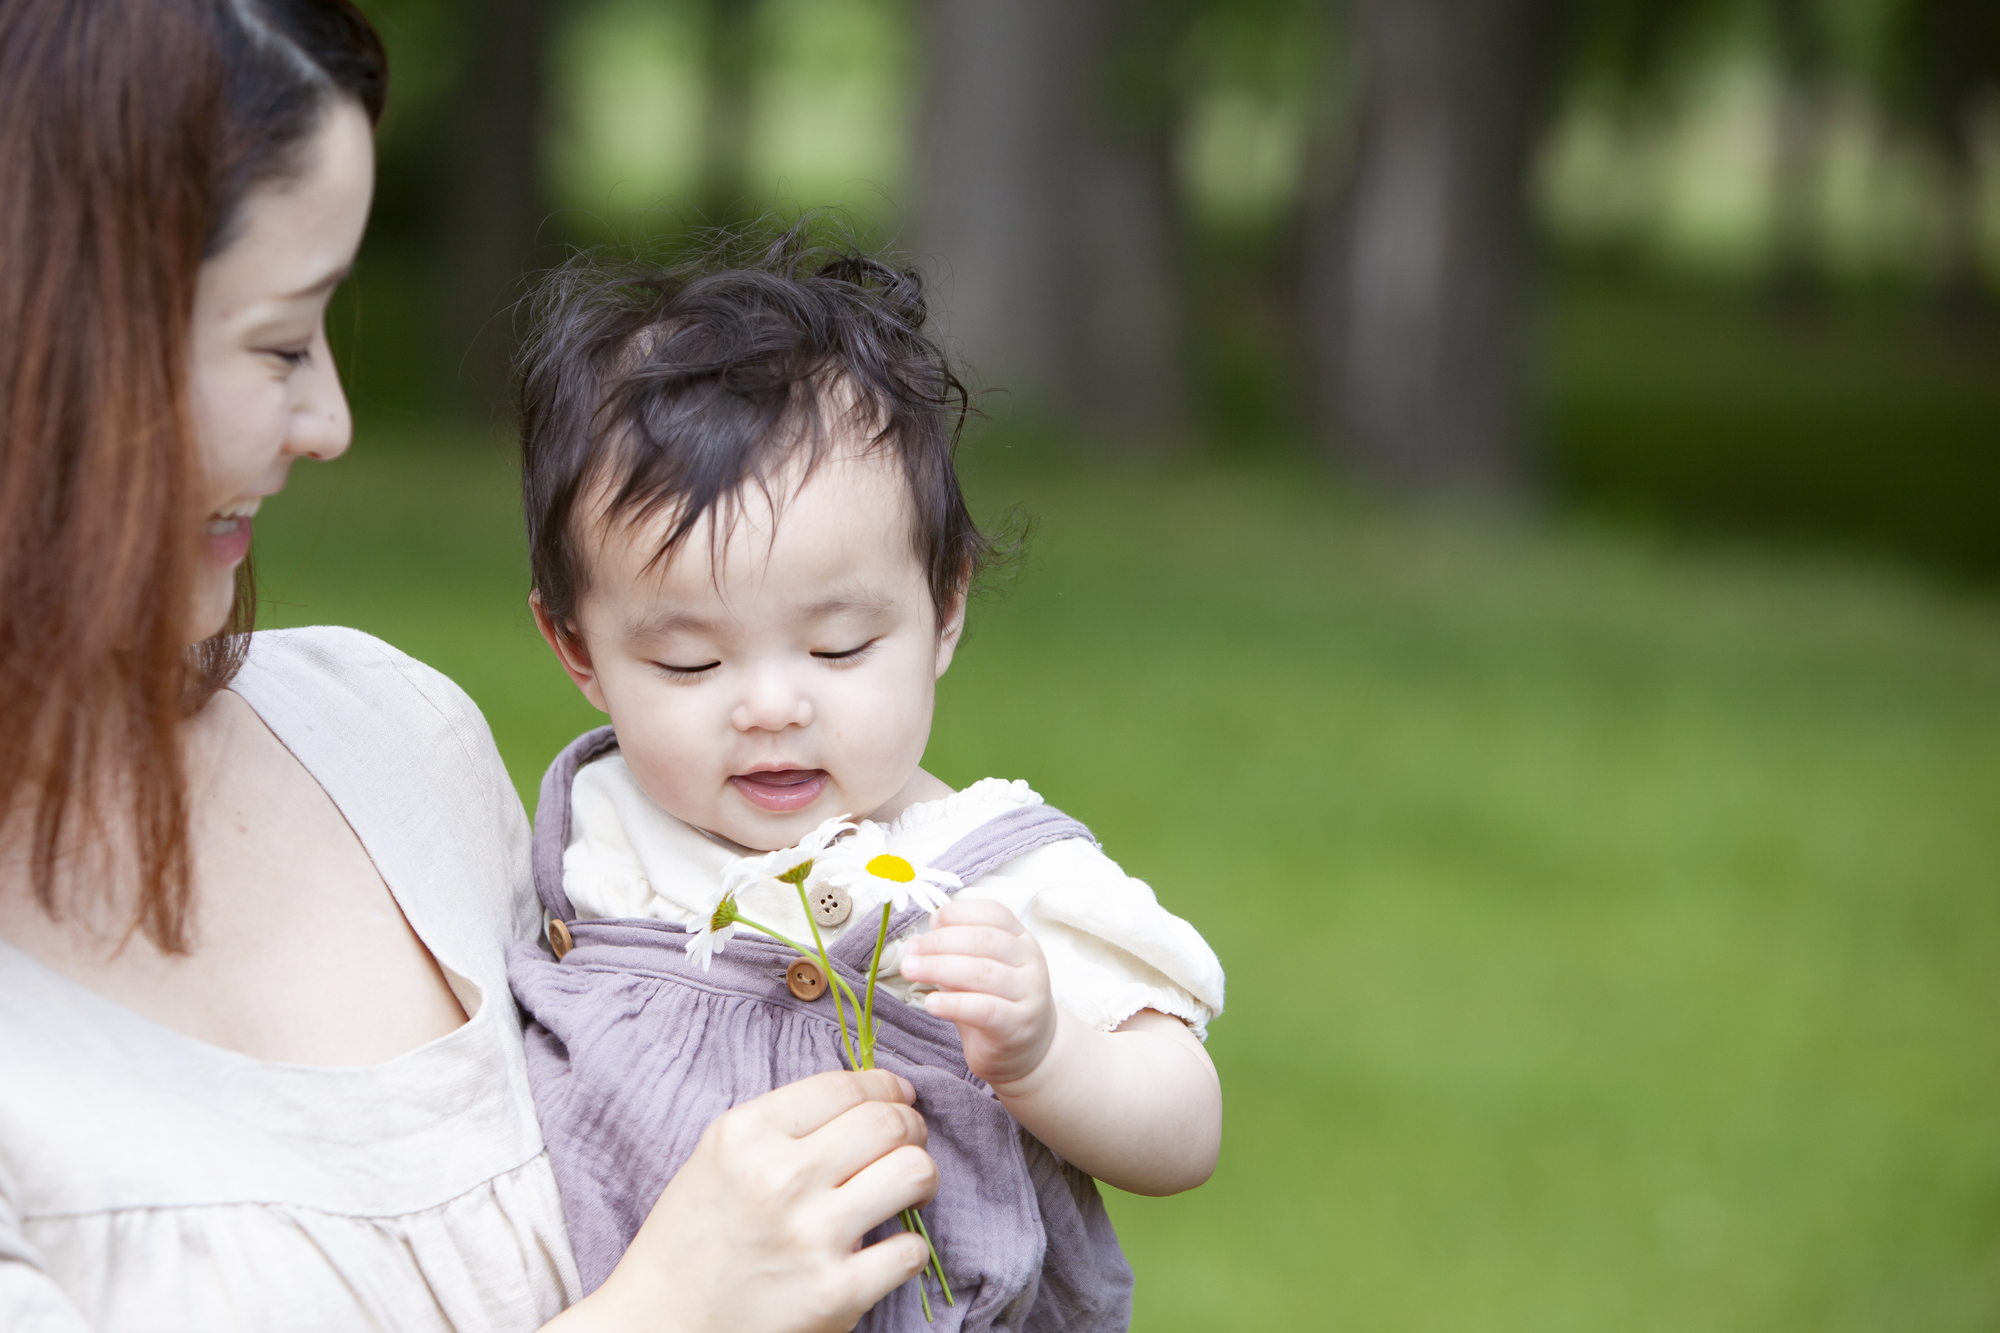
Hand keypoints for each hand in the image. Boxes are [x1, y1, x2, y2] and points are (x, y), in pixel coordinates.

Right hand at [550, 1069, 937, 1332]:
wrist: (659, 1327)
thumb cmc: (692, 1240)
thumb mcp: (718, 1158)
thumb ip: (784, 1124)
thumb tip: (873, 1094)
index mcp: (746, 1134)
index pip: (845, 1086)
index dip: (885, 1087)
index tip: (899, 1096)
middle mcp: (779, 1177)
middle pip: (889, 1123)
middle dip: (912, 1128)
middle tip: (908, 1143)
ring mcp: (810, 1237)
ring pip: (914, 1173)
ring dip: (922, 1178)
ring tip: (907, 1190)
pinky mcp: (834, 1294)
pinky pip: (911, 1250)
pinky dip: (908, 1249)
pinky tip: (885, 1251)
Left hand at [898, 899, 1055, 1088]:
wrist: (1026, 1049)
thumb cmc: (995, 1002)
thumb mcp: (979, 969)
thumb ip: (957, 952)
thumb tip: (919, 942)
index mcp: (1020, 939)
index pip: (993, 913)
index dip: (959, 913)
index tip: (931, 921)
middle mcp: (1029, 961)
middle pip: (984, 940)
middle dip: (940, 942)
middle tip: (910, 951)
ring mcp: (1028, 993)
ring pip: (981, 973)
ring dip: (939, 968)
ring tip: (910, 970)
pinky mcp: (1018, 1024)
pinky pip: (984, 1009)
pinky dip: (953, 1004)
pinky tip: (930, 1003)